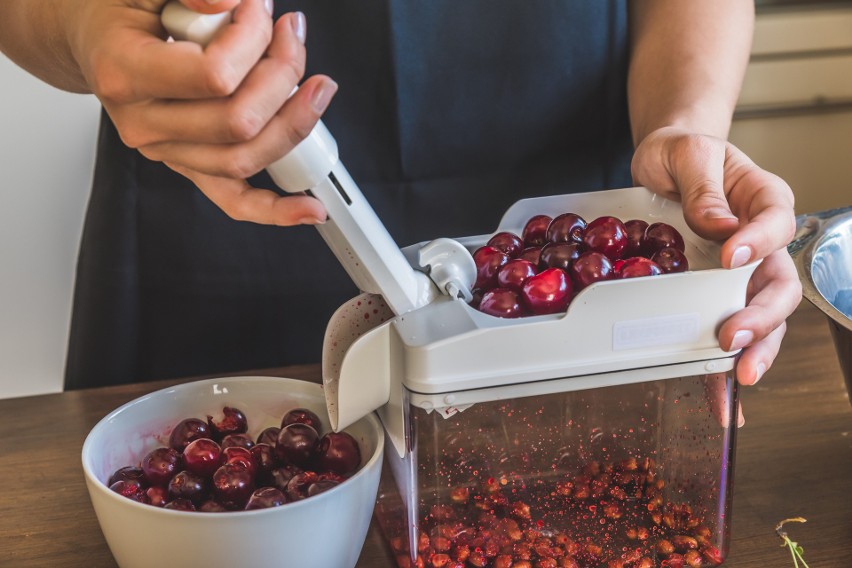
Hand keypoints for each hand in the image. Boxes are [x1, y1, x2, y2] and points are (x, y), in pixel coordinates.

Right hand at [65, 0, 333, 224]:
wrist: (96, 38)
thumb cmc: (122, 12)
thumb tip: (229, 2)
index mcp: (125, 73)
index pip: (214, 76)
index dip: (253, 40)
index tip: (260, 10)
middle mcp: (144, 124)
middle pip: (239, 122)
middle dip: (282, 74)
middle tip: (289, 35)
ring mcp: (168, 153)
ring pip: (246, 158)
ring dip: (294, 123)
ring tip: (316, 86)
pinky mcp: (191, 167)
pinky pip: (234, 201)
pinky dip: (275, 209)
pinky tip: (310, 209)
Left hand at [631, 126, 802, 390]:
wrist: (664, 163)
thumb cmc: (680, 153)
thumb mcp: (686, 154)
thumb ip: (703, 186)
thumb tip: (720, 226)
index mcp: (763, 199)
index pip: (776, 222)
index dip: (760, 242)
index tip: (731, 258)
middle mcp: (762, 240)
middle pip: (780, 283)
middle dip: (762, 316)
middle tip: (733, 337)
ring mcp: (743, 271)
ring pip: (766, 315)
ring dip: (756, 348)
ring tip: (738, 375)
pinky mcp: (717, 292)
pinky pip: (731, 327)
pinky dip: (729, 361)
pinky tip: (723, 393)